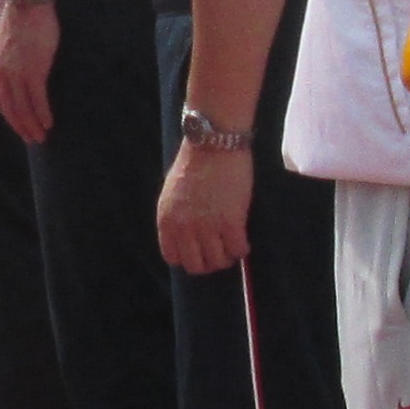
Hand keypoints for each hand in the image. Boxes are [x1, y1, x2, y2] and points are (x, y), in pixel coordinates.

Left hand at [0, 0, 58, 142]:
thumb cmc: (20, 19)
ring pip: (23, 108)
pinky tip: (48, 123)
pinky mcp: (33, 71)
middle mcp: (0, 74)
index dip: (9, 116)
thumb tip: (13, 73)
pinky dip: (42, 114)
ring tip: (41, 136)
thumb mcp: (3, 43)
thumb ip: (4, 61)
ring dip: (32, 125)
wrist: (28, 3)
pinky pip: (37, 100)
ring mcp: (16, 74)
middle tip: (31, 138)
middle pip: (9, 109)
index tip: (19, 125)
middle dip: (20, 127)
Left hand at [155, 139, 252, 273]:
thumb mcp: (172, 194)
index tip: (199, 251)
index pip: (173, 257)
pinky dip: (242, 250)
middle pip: (196, 265)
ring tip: (232, 246)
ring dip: (227, 257)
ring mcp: (207, 226)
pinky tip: (243, 241)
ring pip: (218, 261)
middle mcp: (184, 228)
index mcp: (166, 220)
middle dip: (209, 262)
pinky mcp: (231, 222)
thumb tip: (188, 237)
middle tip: (219, 252)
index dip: (188, 257)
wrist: (214, 143)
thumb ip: (176, 217)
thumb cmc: (194, 163)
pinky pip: (238, 250)